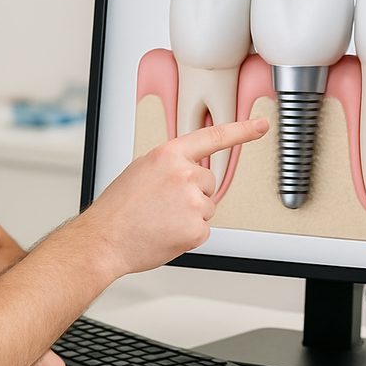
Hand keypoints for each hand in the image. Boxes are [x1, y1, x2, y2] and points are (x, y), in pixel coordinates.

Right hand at [78, 118, 268, 276]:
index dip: (241, 130)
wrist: (105, 239)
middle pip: (208, 181)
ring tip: (161, 219)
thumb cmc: (119, 208)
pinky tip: (166, 233)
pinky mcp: (196, 229)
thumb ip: (170, 165)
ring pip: (207, 207)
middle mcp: (183, 174)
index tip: (260, 126)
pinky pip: (203, 230)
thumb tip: (189, 169)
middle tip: (164, 204)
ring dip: (190, 215)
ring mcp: (192, 202)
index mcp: (168, 155)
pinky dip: (188, 235)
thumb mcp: (142, 170)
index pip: (213, 137)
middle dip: (193, 193)